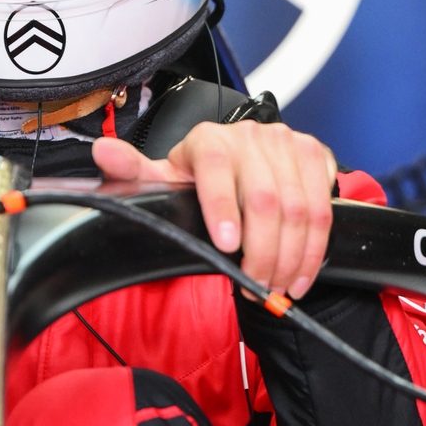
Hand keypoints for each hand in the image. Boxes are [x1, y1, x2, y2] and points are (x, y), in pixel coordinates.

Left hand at [91, 119, 336, 297]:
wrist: (242, 164)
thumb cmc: (196, 179)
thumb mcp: (163, 179)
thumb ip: (134, 174)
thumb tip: (103, 152)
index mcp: (208, 140)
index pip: (217, 169)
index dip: (223, 208)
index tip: (227, 245)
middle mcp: (250, 136)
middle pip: (265, 198)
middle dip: (262, 252)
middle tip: (254, 287)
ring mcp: (286, 143)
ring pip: (298, 208)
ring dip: (289, 257)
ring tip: (275, 289)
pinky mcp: (313, 155)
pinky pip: (322, 208)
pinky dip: (313, 250)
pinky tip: (298, 277)